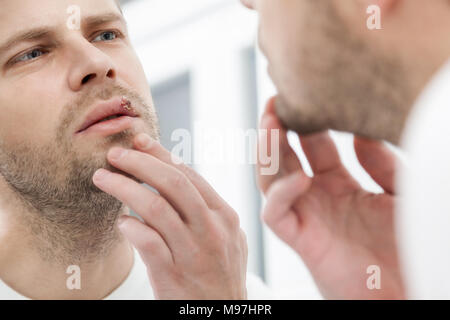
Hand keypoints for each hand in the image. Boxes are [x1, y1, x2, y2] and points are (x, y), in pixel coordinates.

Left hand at [93, 134, 247, 299]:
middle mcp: (211, 229)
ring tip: (103, 178)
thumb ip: (205, 209)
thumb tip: (172, 177)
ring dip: (123, 188)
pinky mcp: (172, 274)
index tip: (139, 142)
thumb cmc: (220, 272)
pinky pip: (145, 241)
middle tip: (115, 154)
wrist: (224, 315)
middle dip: (139, 162)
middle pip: (172, 183)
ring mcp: (192, 251)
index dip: (162, 155)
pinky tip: (121, 222)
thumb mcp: (226, 237)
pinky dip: (129, 226)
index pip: (189, 175)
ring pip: (154, 207)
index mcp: (224, 215)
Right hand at [257, 98, 403, 298]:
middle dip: (276, 129)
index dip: (306, 120)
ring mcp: (307, 217)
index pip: (313, 146)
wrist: (409, 290)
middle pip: (284, 157)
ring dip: (267, 152)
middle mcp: (317, 198)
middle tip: (275, 100)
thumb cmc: (409, 244)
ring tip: (271, 122)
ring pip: (270, 180)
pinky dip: (281, 194)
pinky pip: (276, 214)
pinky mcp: (302, 240)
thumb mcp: (400, 192)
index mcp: (339, 185)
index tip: (304, 93)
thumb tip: (360, 133)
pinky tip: (301, 177)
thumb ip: (381, 163)